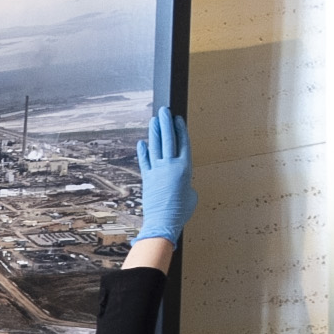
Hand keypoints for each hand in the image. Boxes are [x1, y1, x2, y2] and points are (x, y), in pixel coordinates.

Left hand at [135, 108, 195, 245]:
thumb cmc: (180, 211)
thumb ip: (186, 181)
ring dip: (154, 132)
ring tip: (154, 120)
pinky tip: (142, 143)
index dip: (180, 129)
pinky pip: (145, 161)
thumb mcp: (191, 194)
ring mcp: (157, 171)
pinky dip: (143, 151)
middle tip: (164, 111)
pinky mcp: (147, 178)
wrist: (163, 222)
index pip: (183, 143)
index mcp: (185, 168)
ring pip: (155, 147)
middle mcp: (170, 166)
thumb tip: (181, 180)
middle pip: (168, 139)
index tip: (177, 119)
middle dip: (166, 123)